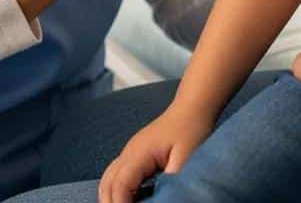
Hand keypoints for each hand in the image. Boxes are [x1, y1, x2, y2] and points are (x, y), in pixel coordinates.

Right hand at [99, 103, 213, 202]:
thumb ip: (172, 180)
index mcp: (139, 153)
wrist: (192, 106)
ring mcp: (130, 152)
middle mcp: (129, 152)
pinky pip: (118, 176)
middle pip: (108, 184)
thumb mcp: (187, 156)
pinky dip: (117, 192)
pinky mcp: (136, 155)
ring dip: (112, 198)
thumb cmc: (191, 128)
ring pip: (108, 180)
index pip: (120, 185)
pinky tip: (130, 201)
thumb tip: (163, 198)